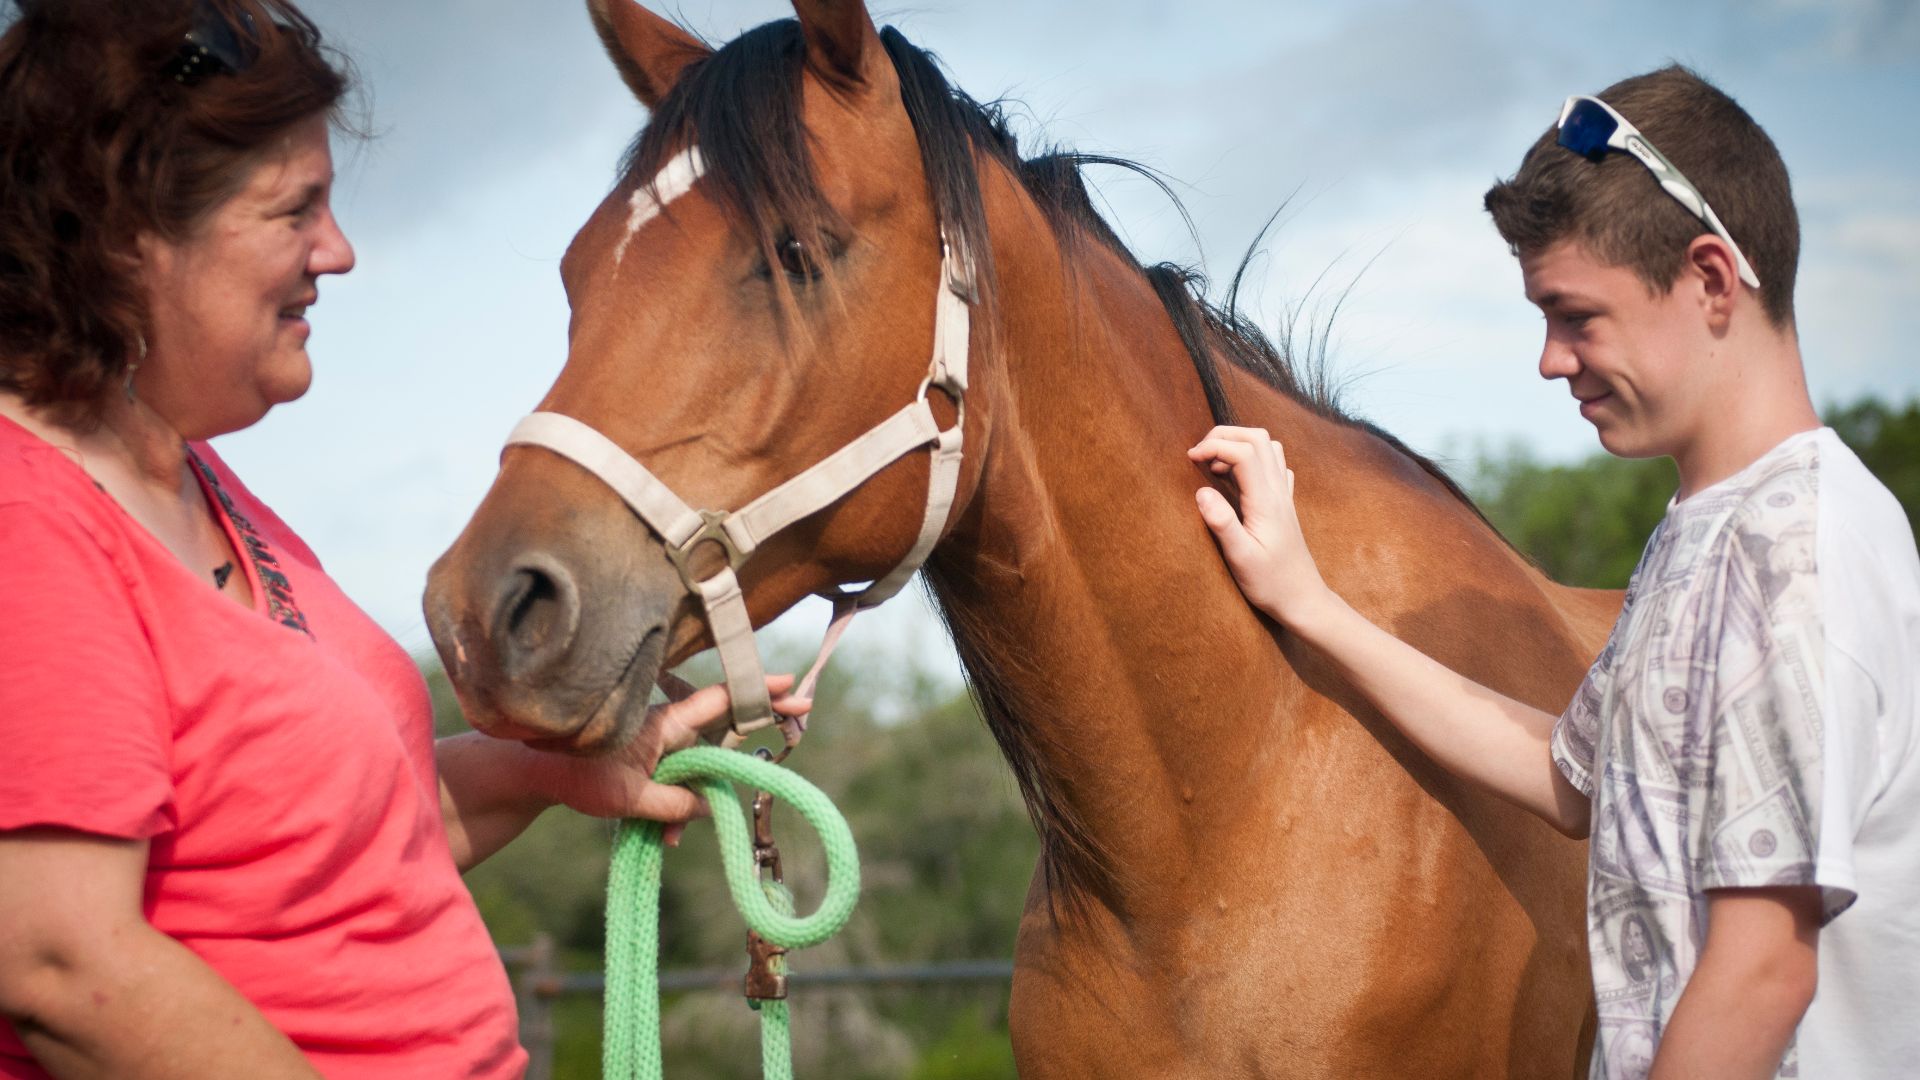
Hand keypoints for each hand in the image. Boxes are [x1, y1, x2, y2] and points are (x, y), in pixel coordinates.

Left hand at [544, 675, 811, 833]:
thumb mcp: (631, 799)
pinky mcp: (651, 756)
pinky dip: (679, 803)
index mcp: (665, 725)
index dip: (757, 693)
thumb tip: (710, 806)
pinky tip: (664, 836)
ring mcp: (660, 740)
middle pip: (722, 727)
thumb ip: (676, 803)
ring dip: (698, 795)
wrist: (537, 773)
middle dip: (753, 729)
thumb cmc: (579, 777)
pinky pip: (680, 775)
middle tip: (801, 712)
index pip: (720, 702)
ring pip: (700, 761)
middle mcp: (667, 726)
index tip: (791, 686)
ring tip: (671, 838)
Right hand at [1187, 425, 1329, 623]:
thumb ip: (1221, 522)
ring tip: (1216, 466)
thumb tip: (1201, 491)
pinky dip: (1254, 460)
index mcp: (1266, 501)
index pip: (1243, 452)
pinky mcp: (1284, 505)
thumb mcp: (1241, 558)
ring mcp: (1284, 496)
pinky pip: (1275, 466)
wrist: (1303, 599)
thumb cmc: (1270, 583)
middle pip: (1257, 438)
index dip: (1214, 446)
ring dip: (1240, 444)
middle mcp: (1278, 492)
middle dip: (1225, 436)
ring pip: (1269, 447)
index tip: (1190, 459)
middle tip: (1199, 454)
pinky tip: (1239, 480)